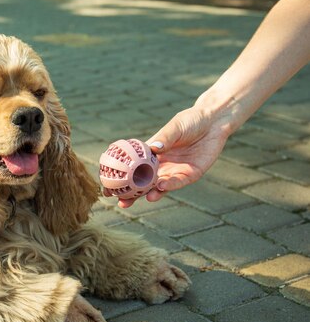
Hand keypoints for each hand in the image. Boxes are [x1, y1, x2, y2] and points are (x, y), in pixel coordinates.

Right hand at [116, 105, 230, 207]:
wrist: (214, 121)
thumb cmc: (191, 120)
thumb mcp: (175, 126)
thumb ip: (165, 137)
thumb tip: (153, 148)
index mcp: (152, 154)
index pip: (133, 168)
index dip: (121, 178)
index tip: (107, 186)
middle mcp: (162, 165)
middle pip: (144, 183)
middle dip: (132, 193)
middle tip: (120, 202)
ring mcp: (176, 171)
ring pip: (159, 186)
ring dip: (150, 193)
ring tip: (141, 199)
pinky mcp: (191, 174)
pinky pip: (178, 182)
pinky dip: (170, 186)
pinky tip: (161, 188)